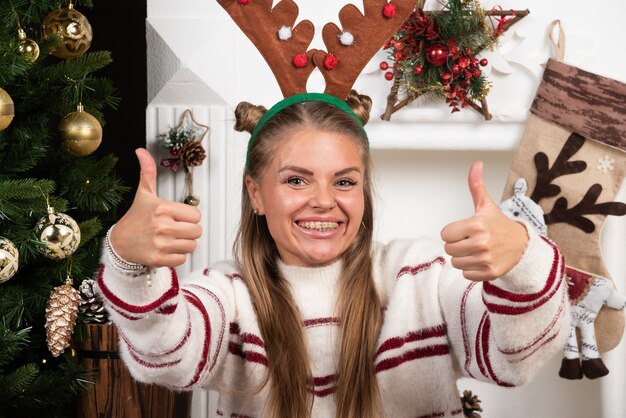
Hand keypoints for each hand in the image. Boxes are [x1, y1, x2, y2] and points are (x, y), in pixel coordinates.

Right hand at [109, 148, 202, 266]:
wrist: (119, 243)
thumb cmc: (135, 217)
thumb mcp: (144, 193)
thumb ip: (148, 171)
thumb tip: (141, 150)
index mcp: (163, 208)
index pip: (196, 215)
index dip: (189, 217)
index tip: (177, 217)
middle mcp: (163, 226)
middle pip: (197, 231)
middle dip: (188, 231)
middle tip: (174, 229)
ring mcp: (161, 243)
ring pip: (192, 246)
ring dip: (184, 244)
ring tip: (170, 239)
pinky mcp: (159, 259)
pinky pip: (182, 259)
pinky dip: (176, 256)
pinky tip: (166, 249)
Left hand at [440, 162, 527, 280]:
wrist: (522, 245)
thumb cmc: (499, 225)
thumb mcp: (486, 205)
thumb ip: (476, 186)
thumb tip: (476, 164)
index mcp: (476, 225)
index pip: (445, 234)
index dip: (453, 232)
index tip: (465, 230)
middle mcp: (481, 243)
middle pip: (448, 249)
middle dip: (457, 244)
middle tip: (471, 240)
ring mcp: (485, 259)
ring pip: (455, 262)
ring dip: (463, 257)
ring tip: (476, 250)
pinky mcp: (489, 273)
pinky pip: (465, 273)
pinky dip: (471, 269)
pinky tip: (482, 260)